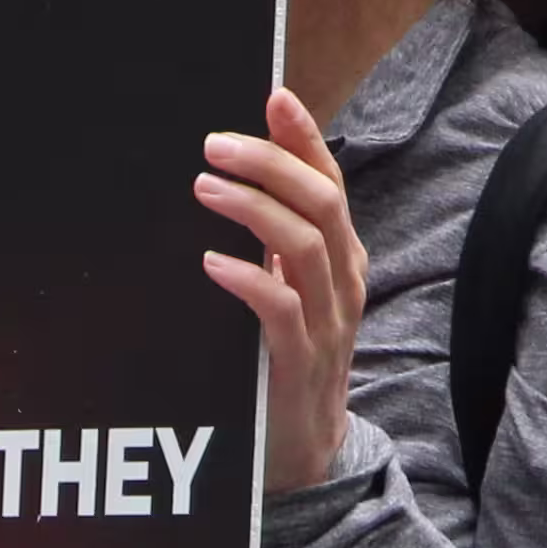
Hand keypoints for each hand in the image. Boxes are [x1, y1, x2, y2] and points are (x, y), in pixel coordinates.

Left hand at [199, 88, 371, 496]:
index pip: (329, 182)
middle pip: (321, 203)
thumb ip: (271, 238)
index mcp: (340, 256)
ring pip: (306, 247)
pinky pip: (281, 311)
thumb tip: (229, 176)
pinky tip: (212, 263)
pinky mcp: (299, 363)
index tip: (274, 96)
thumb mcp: (286, 288)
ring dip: (253, 210)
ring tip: (204, 187)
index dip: (304, 138)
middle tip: (213, 144)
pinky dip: (248, 280)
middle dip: (271, 164)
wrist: (301, 451)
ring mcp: (326, 322)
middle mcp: (342, 282)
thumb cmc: (282, 359)